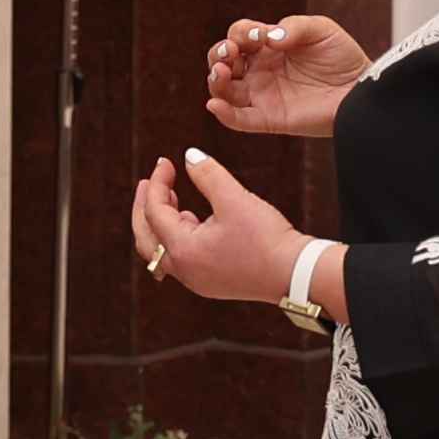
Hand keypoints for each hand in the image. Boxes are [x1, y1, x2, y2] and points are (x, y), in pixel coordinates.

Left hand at [130, 147, 317, 310]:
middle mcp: (184, 270)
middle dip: (143, 208)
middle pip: (146, 238)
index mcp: (183, 251)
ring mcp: (197, 280)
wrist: (295, 274)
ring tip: (172, 197)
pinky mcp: (211, 282)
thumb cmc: (267, 238)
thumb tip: (188, 155)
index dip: (157, 183)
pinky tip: (192, 220)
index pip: (155, 212)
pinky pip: (181, 259)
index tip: (165, 162)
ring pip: (162, 251)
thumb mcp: (235, 199)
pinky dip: (178, 237)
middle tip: (148, 183)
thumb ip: (207, 174)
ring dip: (161, 223)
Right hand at [204, 12, 371, 140]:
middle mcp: (260, 70)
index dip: (240, 34)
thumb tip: (268, 38)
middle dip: (218, 54)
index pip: (238, 35)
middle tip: (230, 53)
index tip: (257, 36)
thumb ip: (293, 26)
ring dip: (215, 80)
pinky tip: (215, 105)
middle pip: (222, 61)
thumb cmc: (342, 56)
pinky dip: (224, 114)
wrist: (361, 88)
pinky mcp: (270, 118)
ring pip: (224, 90)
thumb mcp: (321, 29)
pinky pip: (240, 120)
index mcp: (267, 46)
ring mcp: (262, 95)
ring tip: (222, 73)